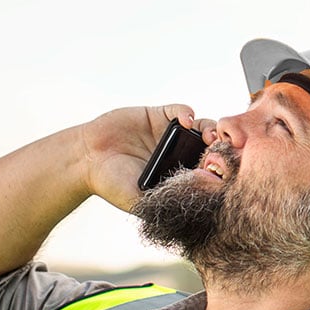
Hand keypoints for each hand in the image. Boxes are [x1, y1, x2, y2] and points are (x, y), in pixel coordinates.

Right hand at [79, 104, 217, 211]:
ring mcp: (170, 134)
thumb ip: (167, 197)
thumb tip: (203, 192)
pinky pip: (180, 111)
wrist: (86, 159)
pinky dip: (187, 113)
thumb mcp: (142, 199)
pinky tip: (186, 121)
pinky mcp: (158, 116)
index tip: (224, 171)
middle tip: (222, 152)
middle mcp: (179, 154)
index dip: (219, 168)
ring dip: (210, 130)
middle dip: (220, 148)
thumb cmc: (112, 184)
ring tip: (210, 137)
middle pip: (210, 147)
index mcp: (179, 174)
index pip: (208, 170)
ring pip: (201, 128)